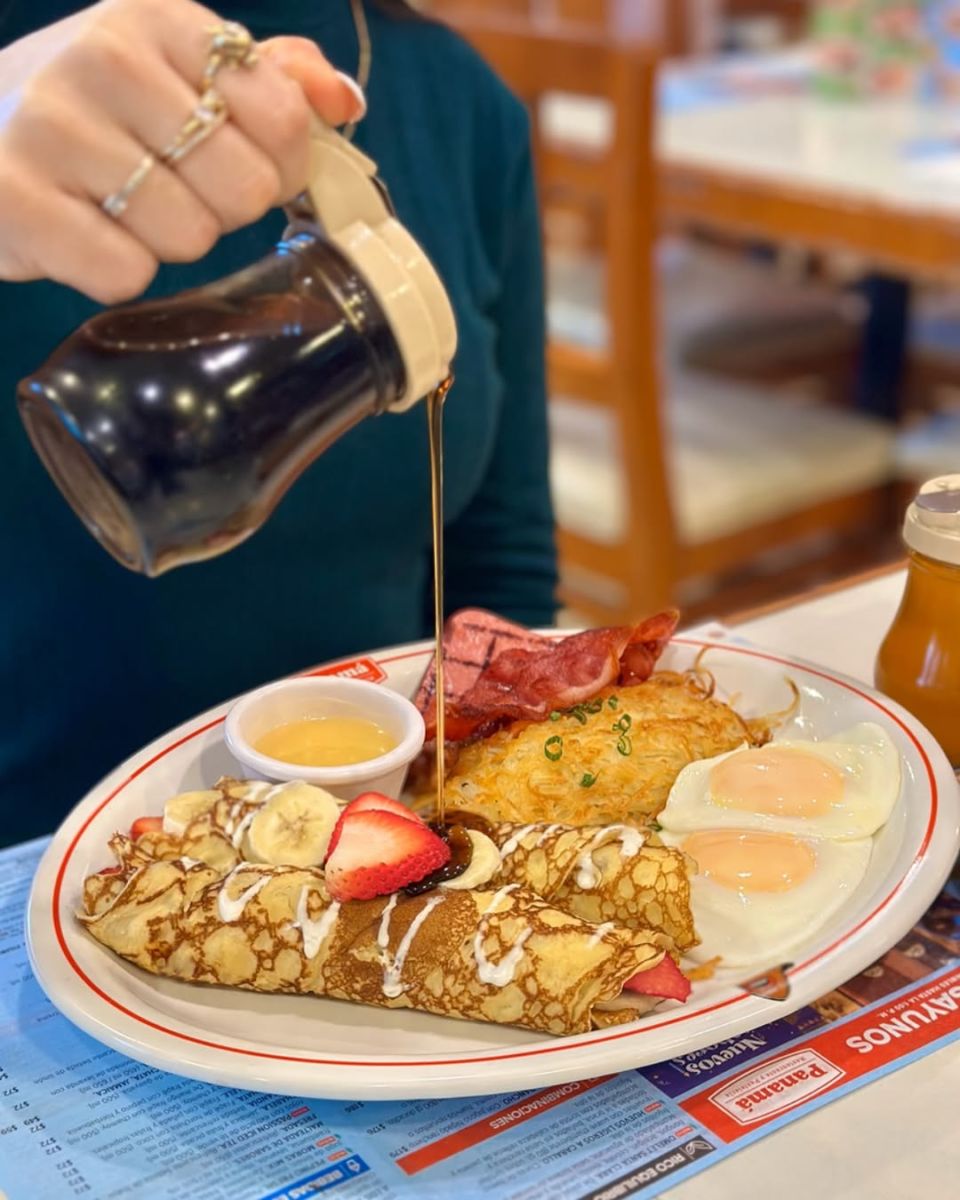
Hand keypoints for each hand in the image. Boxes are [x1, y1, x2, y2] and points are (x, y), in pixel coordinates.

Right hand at [0, 0, 364, 302]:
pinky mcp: (21, 201)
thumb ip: (267, 76)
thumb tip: (343, 101)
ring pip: (189, 237)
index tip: (241, 164)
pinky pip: (126, 273)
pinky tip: (85, 233)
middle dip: (221, 209)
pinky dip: (116, 271)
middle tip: (171, 189)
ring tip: (117, 205)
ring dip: (164, 241)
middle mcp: (104, 60)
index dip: (280, 164)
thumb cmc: (91, 109)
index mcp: (158, 19)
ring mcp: (55, 129)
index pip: (284, 117)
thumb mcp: (173, 67)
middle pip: (244, 188)